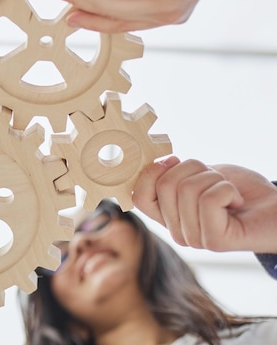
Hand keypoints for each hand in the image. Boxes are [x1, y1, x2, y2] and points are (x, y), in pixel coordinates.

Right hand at [133, 156, 276, 252]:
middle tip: (213, 180)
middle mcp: (176, 231)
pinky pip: (210, 199)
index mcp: (167, 217)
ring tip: (228, 192)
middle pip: (166, 184)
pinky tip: (236, 202)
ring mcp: (194, 239)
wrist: (276, 209)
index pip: (138, 196)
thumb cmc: (238, 190)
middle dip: (194, 168)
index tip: (174, 161)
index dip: (152, 172)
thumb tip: (155, 163)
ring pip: (188, 189)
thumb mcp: (199, 175)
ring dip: (214, 179)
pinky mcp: (214, 241)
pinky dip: (228, 190)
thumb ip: (174, 174)